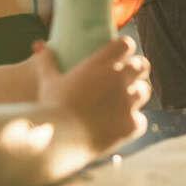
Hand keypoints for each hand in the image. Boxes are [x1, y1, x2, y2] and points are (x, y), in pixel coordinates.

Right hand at [32, 38, 150, 154]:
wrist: (58, 141)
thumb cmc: (51, 109)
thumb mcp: (48, 82)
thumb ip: (47, 62)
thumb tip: (40, 46)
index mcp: (101, 63)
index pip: (126, 44)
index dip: (125, 48)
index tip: (121, 54)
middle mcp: (119, 78)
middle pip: (142, 65)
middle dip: (137, 70)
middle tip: (128, 77)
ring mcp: (128, 101)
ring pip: (144, 91)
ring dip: (136, 95)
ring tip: (126, 100)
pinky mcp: (131, 123)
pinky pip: (140, 119)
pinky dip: (132, 122)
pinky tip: (123, 124)